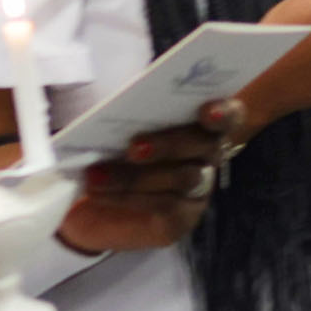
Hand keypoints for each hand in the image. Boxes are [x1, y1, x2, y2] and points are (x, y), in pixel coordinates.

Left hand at [57, 99, 242, 257]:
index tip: (206, 111)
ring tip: (95, 174)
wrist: (81, 202)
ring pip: (182, 178)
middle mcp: (206, 155)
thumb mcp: (105, 120)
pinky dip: (126, 196)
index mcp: (197, 122)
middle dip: (170, 144)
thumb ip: (121, 104)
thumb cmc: (103, 148)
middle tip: (134, 147)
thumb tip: (113, 91)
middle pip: (204, 145)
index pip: (229, 114)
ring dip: (135, 175)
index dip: (223, 112)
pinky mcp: (181, 219)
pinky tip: (97, 192)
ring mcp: (198, 190)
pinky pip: (163, 206)